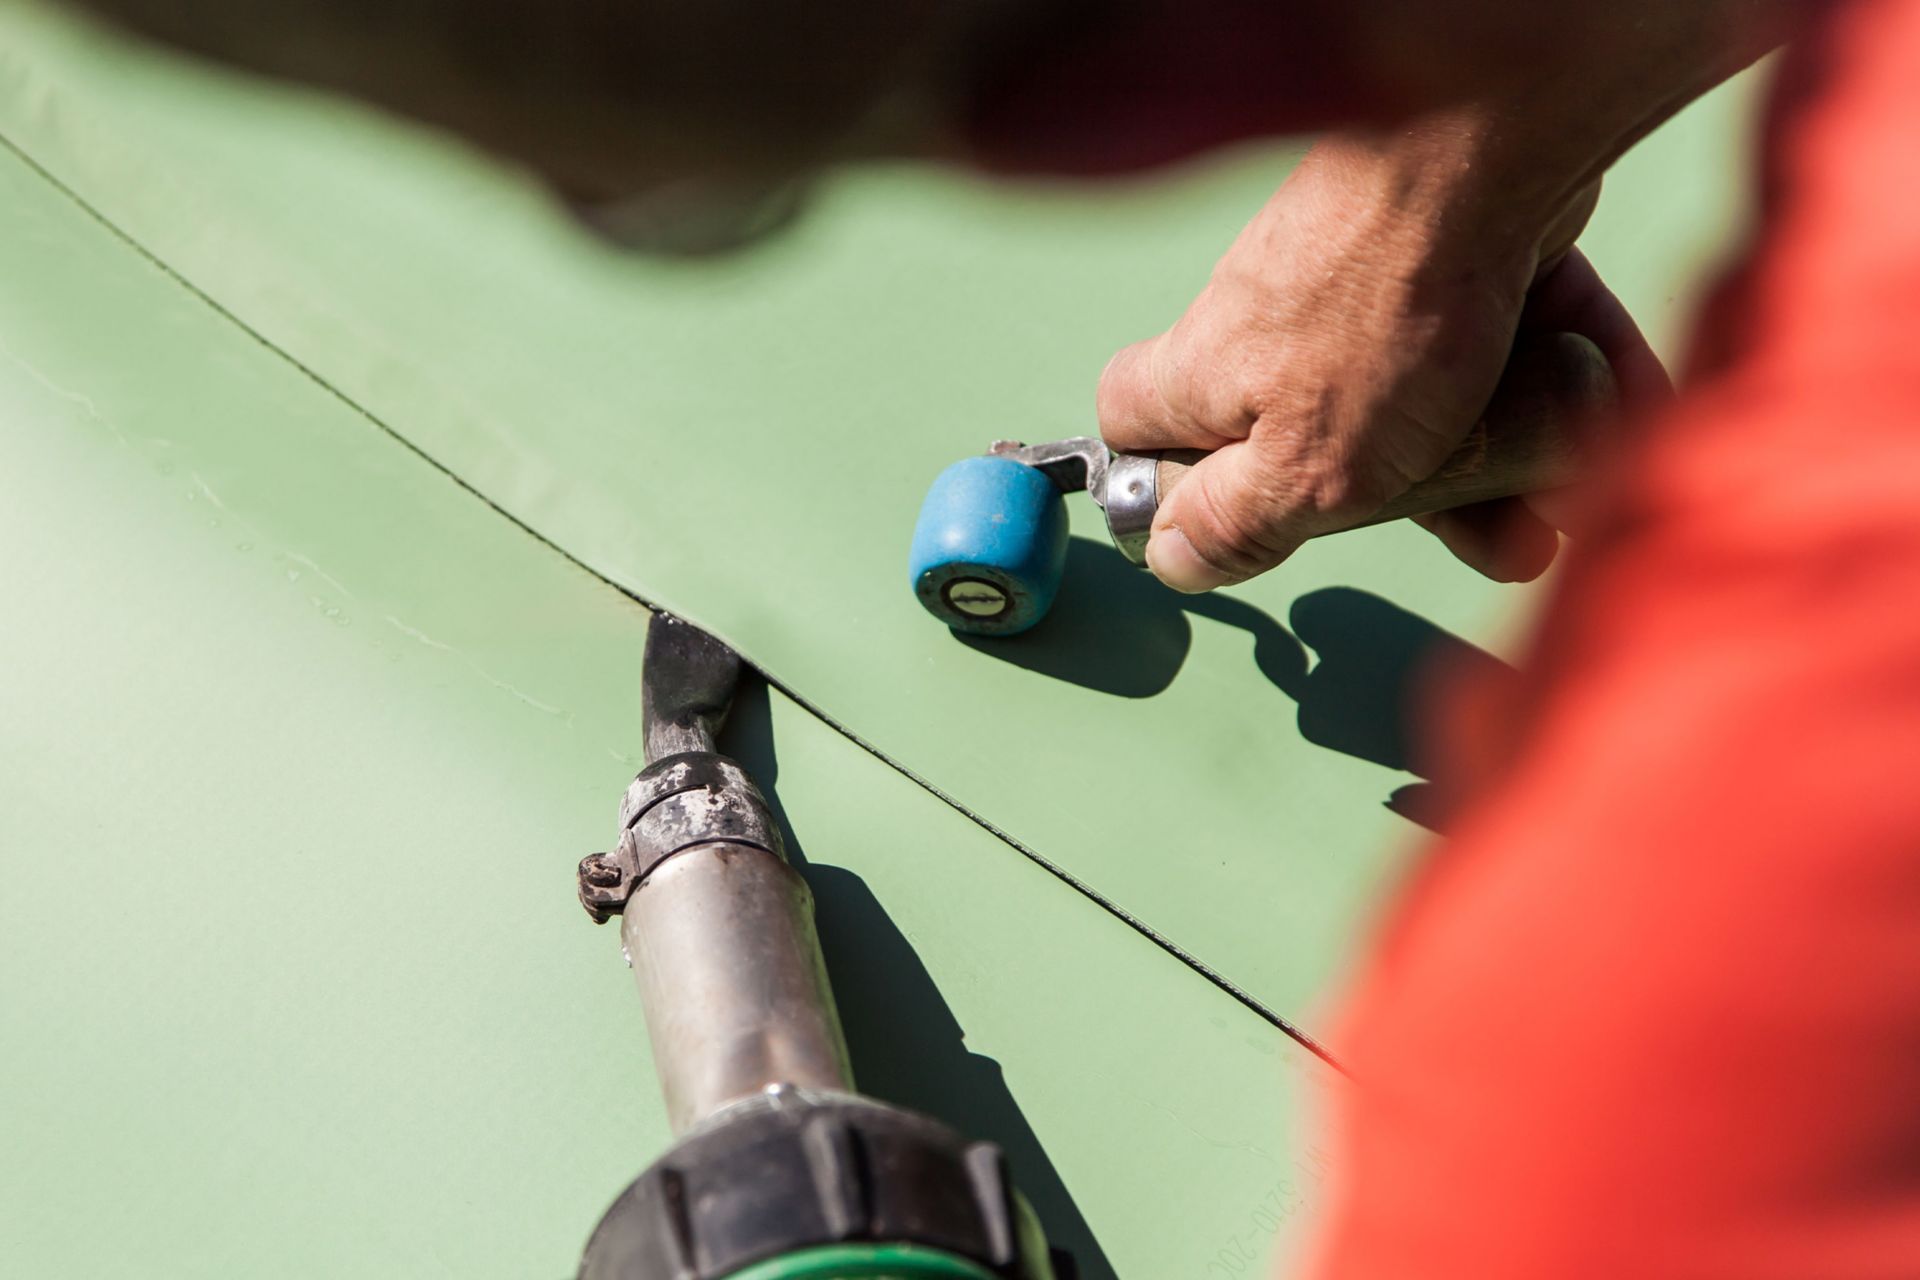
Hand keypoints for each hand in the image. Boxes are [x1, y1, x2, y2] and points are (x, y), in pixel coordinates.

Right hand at [1097, 111, 1672, 590]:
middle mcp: (1273, 325)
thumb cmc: (1384, 312)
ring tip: (1560, 503)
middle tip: (1478, 529)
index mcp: (1209, 376)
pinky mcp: (1455, 254)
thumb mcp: (1303, 468)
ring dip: (1498, 458)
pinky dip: (1556, 380)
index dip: (1171, 480)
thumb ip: (1238, 523)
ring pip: (1422, 394)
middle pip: (1310, 431)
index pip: (1136, 424)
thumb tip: (1175, 561)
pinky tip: (1614, 415)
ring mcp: (1365, 287)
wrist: (1486, 154)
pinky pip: (1500, 335)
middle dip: (1404, 499)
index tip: (1236, 520)